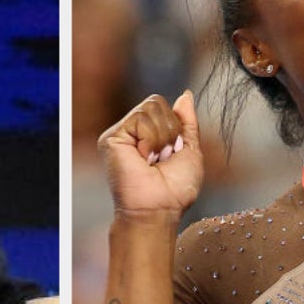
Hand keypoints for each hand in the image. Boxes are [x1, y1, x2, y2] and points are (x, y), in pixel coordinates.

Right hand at [98, 91, 203, 223]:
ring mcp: (121, 134)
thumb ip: (187, 122)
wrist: (158, 209)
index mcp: (150, 134)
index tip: (173, 154)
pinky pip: (140, 118)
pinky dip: (150, 140)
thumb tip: (185, 95)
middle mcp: (132, 132)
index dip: (176, 128)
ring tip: (152, 160)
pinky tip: (143, 158)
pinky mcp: (112, 138)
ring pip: (149, 108)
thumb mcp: (191, 150)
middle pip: (157, 102)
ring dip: (161, 138)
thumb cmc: (175, 190)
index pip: (165, 107)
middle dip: (169, 131)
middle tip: (162, 158)